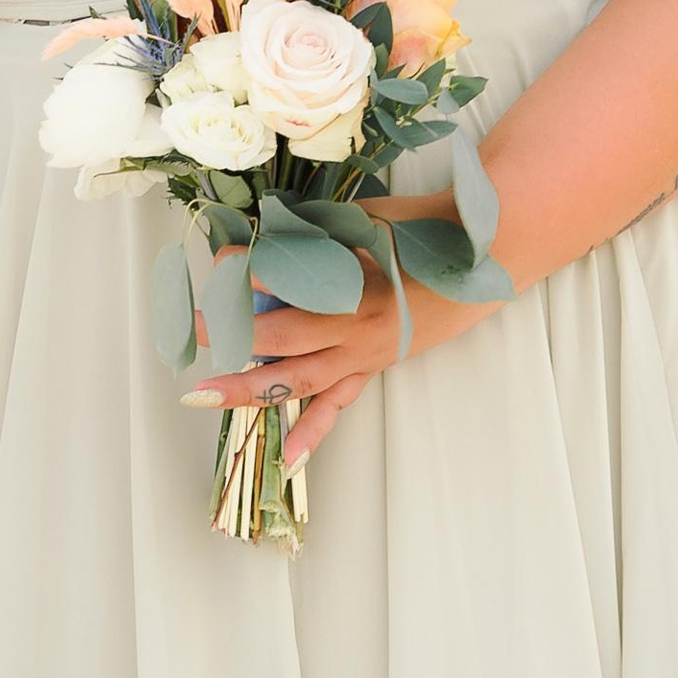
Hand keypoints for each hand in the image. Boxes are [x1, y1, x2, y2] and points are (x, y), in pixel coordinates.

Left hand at [185, 201, 498, 465]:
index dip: (247, 270)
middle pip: (284, 337)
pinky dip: (311, 430)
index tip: (218, 260)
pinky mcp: (370, 368)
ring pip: (298, 379)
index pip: (287, 280)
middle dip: (234, 330)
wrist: (481, 259)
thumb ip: (316, 232)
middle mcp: (357, 327)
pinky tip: (286, 457)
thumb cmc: (422, 232)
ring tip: (203, 396)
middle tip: (196, 323)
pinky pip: (336, 405)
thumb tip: (261, 232)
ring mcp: (363, 355)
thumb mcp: (366, 220)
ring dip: (248, 387)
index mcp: (357, 284)